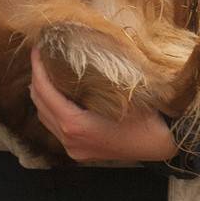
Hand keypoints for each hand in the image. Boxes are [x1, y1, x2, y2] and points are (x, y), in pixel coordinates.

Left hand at [28, 47, 175, 162]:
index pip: (44, 91)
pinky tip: (60, 95)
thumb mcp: (119, 91)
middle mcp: (68, 139)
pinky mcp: (79, 151)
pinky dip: (52, 109)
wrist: (163, 145)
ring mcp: (72, 148)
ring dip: (43, 94)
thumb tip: (77, 48)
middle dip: (37, 78)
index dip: (37, 68)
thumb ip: (93, 77)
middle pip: (39, 104)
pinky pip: (55, 127)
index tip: (37, 49)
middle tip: (41, 57)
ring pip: (45, 117)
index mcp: (74, 124)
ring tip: (47, 72)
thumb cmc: (145, 116)